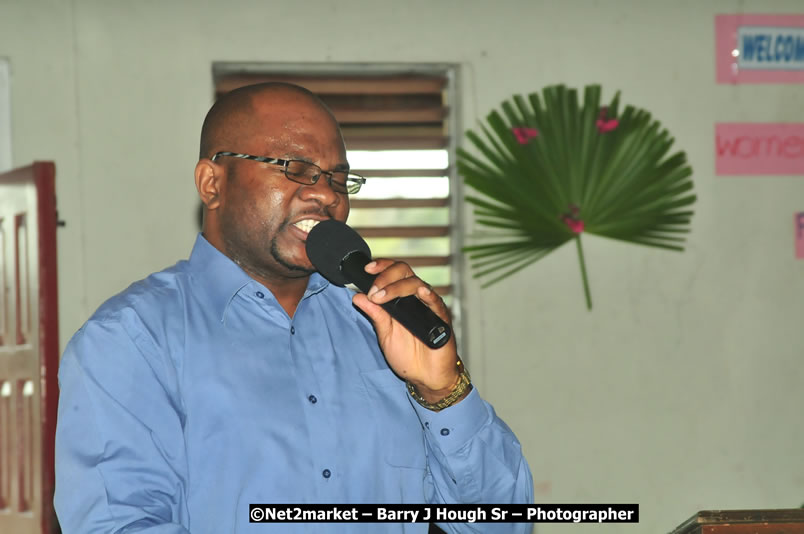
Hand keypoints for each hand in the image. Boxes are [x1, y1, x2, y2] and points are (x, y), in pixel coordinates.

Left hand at [352, 259, 460, 402]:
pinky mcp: (441, 318)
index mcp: (401, 298)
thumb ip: (375, 315)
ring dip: (396, 287)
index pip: (393, 273)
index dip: (381, 266)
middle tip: (373, 292)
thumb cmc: (408, 355)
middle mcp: (415, 298)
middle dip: (385, 276)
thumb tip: (358, 296)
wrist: (425, 376)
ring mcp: (429, 306)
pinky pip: (436, 302)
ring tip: (381, 297)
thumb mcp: (385, 334)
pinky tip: (420, 292)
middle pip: (404, 272)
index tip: (367, 269)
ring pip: (416, 283)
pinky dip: (428, 295)